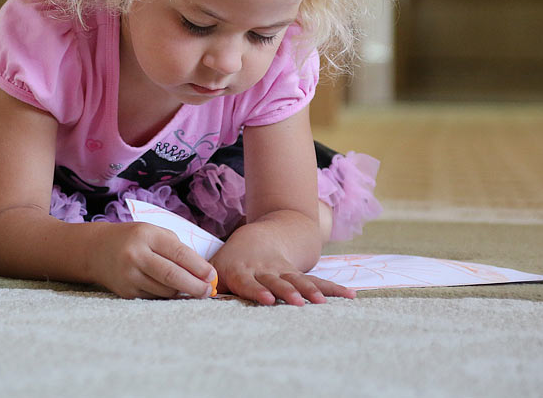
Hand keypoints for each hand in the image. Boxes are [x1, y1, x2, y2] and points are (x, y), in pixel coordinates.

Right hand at [88, 222, 217, 299]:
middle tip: (209, 291)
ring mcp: (129, 276)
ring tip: (191, 288)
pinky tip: (172, 290)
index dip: (199, 267)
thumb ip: (176, 248)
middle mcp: (136, 255)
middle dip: (195, 286)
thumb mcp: (153, 233)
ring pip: (165, 290)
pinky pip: (154, 298)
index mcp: (146, 235)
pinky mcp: (126, 292)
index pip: (178, 253)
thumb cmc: (134, 239)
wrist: (96, 250)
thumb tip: (203, 273)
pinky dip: (167, 295)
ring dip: (182, 292)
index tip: (212, 276)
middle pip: (172, 276)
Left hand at [211, 224, 354, 305]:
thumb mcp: (215, 272)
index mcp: (241, 273)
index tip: (267, 299)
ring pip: (298, 280)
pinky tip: (350, 296)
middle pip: (277, 281)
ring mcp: (283, 271)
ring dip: (310, 291)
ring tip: (321, 302)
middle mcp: (264, 271)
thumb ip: (206, 287)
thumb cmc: (229, 264)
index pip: (249, 282)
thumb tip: (192, 298)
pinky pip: (317, 281)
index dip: (258, 290)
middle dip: (287, 291)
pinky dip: (333, 289)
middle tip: (297, 302)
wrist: (255, 239)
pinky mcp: (298, 274)